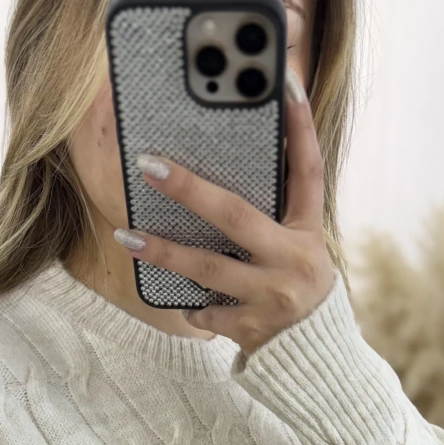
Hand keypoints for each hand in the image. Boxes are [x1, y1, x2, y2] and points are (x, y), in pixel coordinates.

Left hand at [113, 67, 336, 356]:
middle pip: (236, 215)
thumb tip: (216, 182)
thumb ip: (274, 218)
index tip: (287, 84)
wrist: (316, 360)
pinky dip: (192, 308)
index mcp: (309, 232)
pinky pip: (207, 314)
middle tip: (150, 165)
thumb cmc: (297, 291)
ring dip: (164, 252)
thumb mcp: (300, 250)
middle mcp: (294, 261)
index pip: (309, 171)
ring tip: (127, 235)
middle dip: (189, 189)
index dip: (302, 128)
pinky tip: (180, 301)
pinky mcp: (253, 330)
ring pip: (209, 268)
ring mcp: (274, 297)